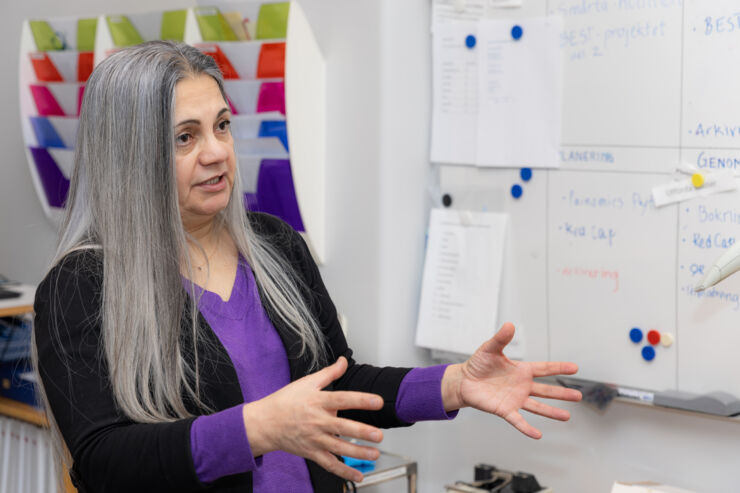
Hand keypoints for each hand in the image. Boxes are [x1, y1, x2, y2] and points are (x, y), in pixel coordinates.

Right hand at [242, 357, 383, 481]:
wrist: (264, 423)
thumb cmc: (285, 402)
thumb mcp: (307, 383)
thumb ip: (329, 373)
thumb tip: (343, 361)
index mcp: (318, 401)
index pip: (342, 399)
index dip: (360, 400)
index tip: (377, 401)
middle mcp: (317, 421)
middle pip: (342, 427)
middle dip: (362, 432)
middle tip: (378, 435)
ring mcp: (314, 439)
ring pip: (338, 448)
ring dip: (358, 453)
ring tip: (375, 454)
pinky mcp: (311, 452)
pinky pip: (329, 464)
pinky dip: (344, 472)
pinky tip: (358, 475)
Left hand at [441, 322, 581, 438]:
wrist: (463, 381)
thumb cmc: (478, 364)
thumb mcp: (489, 349)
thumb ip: (501, 338)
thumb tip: (510, 325)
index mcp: (521, 370)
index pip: (544, 368)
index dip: (559, 368)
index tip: (575, 368)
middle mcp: (522, 386)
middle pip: (546, 390)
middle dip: (562, 393)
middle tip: (579, 396)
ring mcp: (515, 399)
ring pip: (537, 407)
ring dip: (551, 412)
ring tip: (567, 416)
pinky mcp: (504, 410)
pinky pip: (518, 420)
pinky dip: (527, 428)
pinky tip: (538, 435)